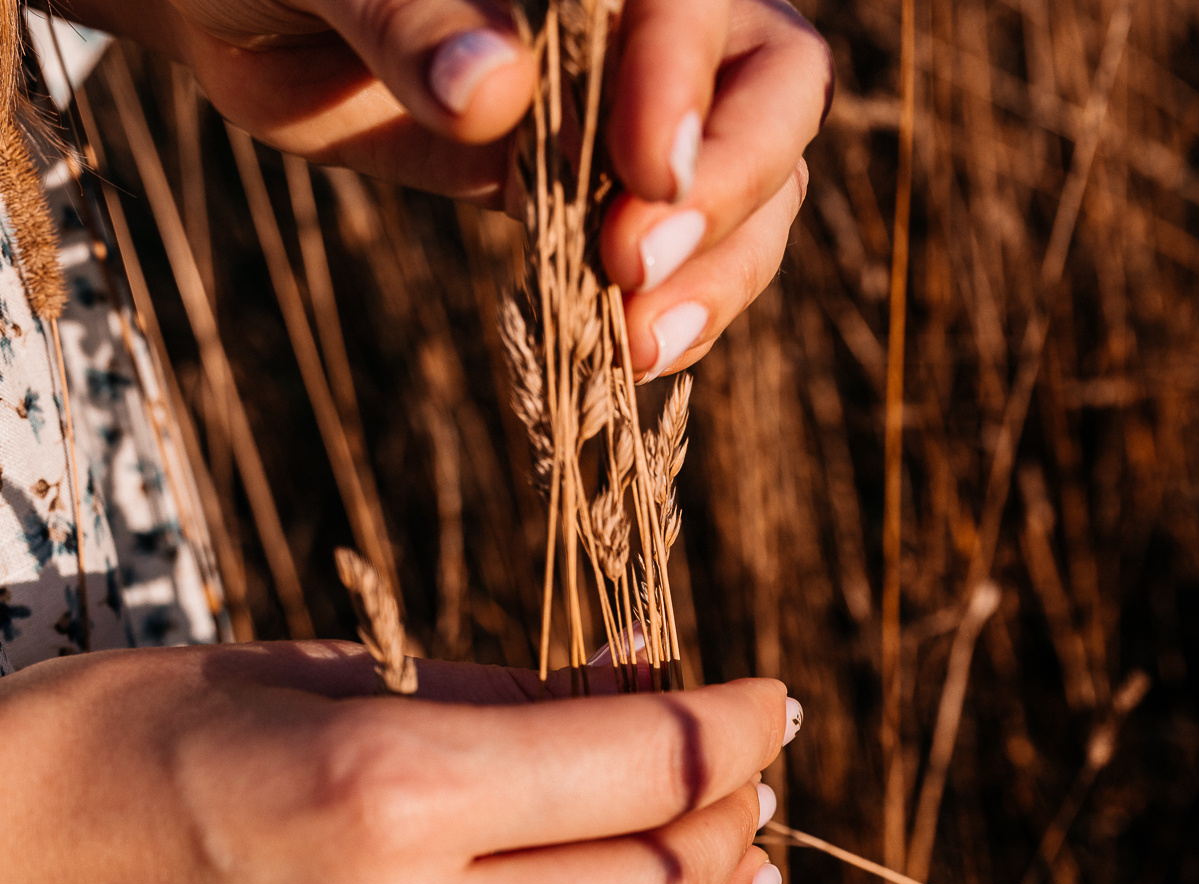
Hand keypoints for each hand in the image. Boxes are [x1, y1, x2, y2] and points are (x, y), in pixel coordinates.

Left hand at [68, 0, 830, 377]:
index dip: (687, 81)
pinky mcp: (602, 184)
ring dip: (718, 268)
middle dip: (728, 185)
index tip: (644, 172)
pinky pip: (683, 243)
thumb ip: (406, 14)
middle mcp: (642, 14)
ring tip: (638, 344)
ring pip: (751, 174)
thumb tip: (493, 92)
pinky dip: (677, 303)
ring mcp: (636, 102)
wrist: (244, 10)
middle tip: (632, 270)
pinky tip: (631, 351)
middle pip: (771, 84)